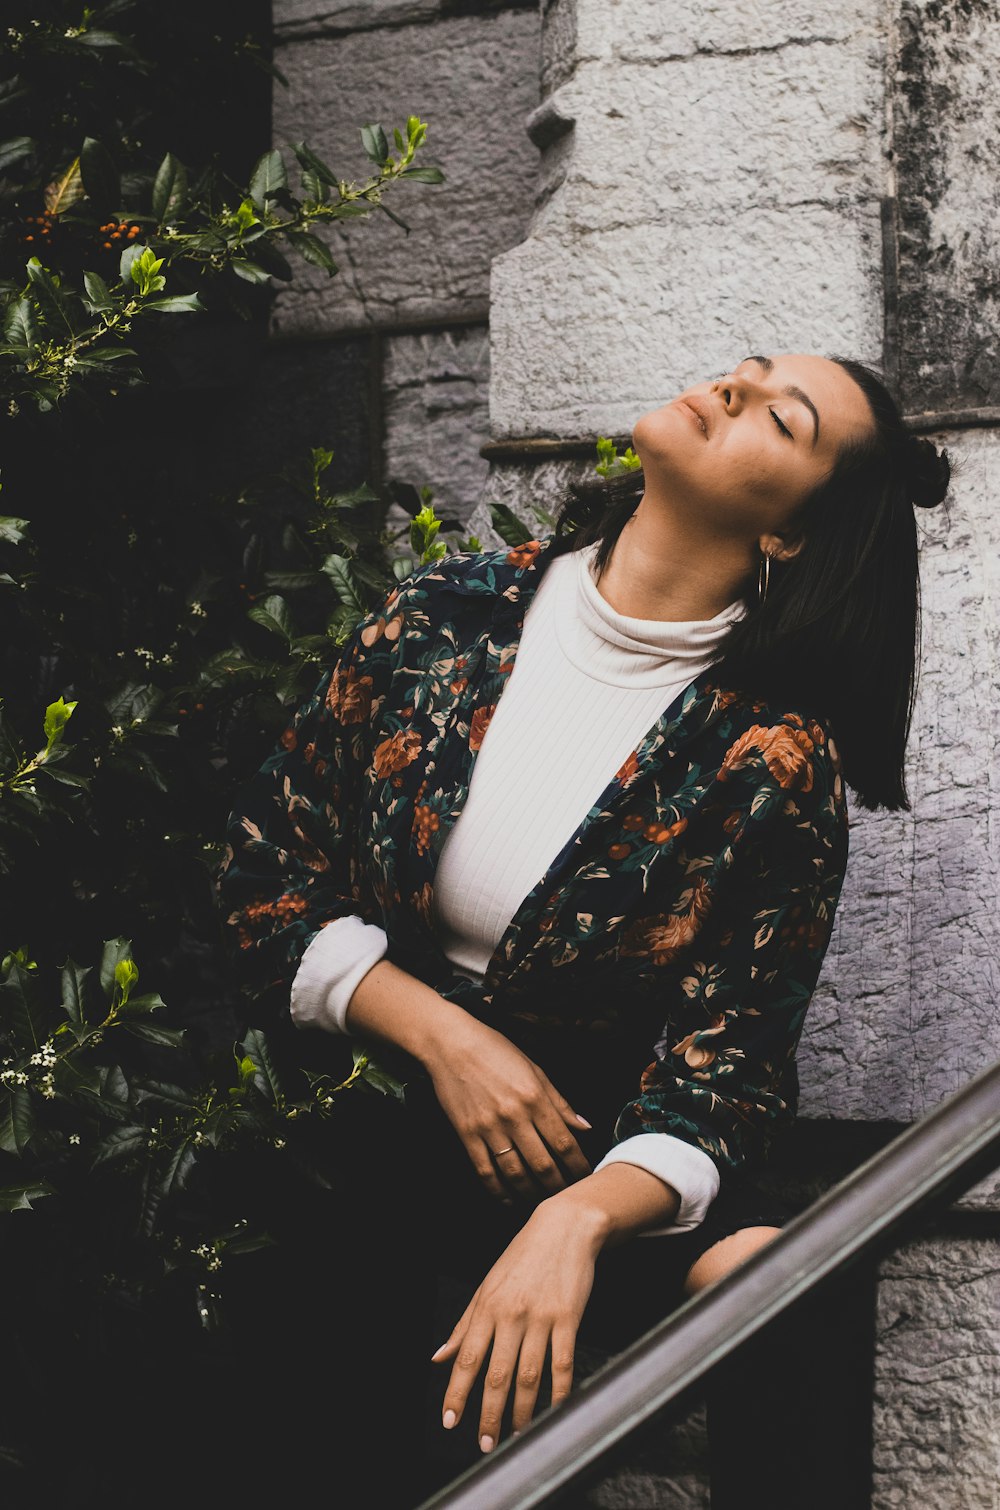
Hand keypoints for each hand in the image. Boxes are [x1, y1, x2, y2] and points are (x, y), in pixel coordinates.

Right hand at [425, 1017, 592, 1204]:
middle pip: (542, 1164)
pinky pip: (485, 1171)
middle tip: (567, 1196)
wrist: (451, 1044)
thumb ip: (560, 1102)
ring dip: (531, 1193)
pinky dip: (498, 1190)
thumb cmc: (495, 1051)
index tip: (586, 1176)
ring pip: (515, 1174)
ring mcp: (488, 1128)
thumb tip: (585, 1127)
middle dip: (558, 1186)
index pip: (564, 1142)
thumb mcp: (535, 1070)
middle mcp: (514, 1116)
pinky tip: (509, 1199)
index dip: (578, 1165)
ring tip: (542, 1201)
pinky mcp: (467, 1135)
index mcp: (534, 1098)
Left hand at [430, 1197, 605, 1450]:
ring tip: (515, 1435)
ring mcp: (541, 1317)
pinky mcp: (569, 1318)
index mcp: (487, 1307)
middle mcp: (511, 1314)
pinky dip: (558, 1393)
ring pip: (528, 1375)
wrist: (564, 1228)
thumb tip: (438, 1358)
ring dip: (521, 1411)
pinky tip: (553, 1412)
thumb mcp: (486, 1286)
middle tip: (485, 1443)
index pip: (467, 1358)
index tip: (450, 1421)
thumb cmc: (523, 1257)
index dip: (456, 1392)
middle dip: (488, 1414)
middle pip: (496, 1374)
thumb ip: (464, 1326)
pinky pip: (562, 1364)